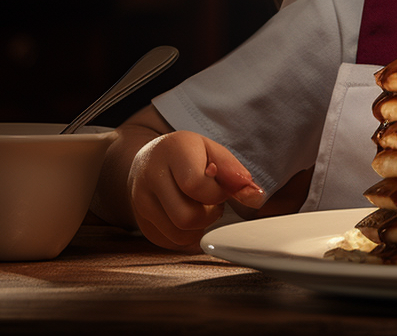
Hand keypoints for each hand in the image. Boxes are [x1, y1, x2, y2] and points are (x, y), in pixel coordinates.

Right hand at [127, 131, 264, 250]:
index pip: (195, 185)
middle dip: (209, 215)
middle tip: (210, 201)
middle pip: (186, 218)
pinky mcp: (142, 224)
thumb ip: (235, 173)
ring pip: (180, 236)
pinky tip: (187, 215)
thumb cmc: (188, 155)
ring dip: (199, 228)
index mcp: (172, 152)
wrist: (150, 160)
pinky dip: (188, 235)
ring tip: (199, 206)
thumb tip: (255, 197)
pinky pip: (172, 244)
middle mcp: (150, 177)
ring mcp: (140, 203)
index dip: (216, 193)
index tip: (219, 186)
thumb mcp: (214, 151)